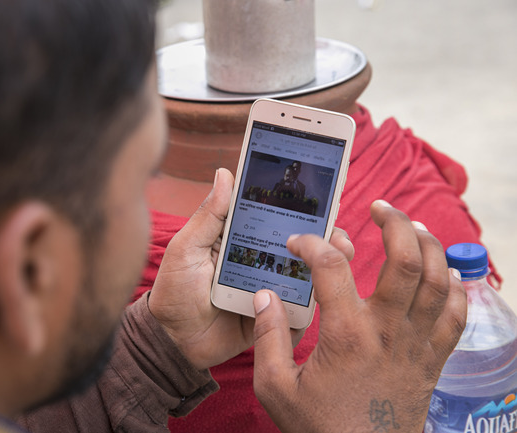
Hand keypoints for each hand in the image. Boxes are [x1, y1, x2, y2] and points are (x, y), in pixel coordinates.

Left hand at [148, 168, 352, 369]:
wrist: (172, 340)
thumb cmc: (173, 290)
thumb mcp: (186, 248)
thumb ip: (208, 216)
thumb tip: (225, 173)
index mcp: (240, 238)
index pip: (274, 216)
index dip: (298, 205)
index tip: (323, 192)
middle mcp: (259, 260)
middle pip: (299, 243)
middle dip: (323, 234)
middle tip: (336, 232)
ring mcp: (268, 288)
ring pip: (305, 273)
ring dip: (326, 263)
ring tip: (340, 254)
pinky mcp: (273, 316)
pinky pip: (299, 308)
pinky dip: (314, 300)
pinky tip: (327, 290)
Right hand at [252, 200, 466, 432]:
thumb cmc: (320, 428)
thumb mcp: (275, 387)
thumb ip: (268, 338)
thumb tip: (264, 296)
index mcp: (346, 335)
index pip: (331, 267)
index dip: (311, 243)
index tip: (298, 243)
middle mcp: (388, 332)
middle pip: (407, 260)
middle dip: (395, 223)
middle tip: (378, 208)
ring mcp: (417, 344)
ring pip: (440, 280)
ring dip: (429, 244)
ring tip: (411, 226)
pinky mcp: (433, 359)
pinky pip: (457, 314)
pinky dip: (456, 287)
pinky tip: (443, 272)